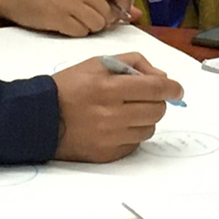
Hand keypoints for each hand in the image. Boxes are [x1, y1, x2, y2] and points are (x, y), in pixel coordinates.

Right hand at [0, 0, 141, 36]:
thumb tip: (136, 14)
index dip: (124, 7)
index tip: (118, 14)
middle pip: (109, 14)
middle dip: (102, 21)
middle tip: (87, 17)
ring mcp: (69, 2)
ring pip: (97, 25)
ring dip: (90, 28)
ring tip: (76, 20)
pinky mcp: (59, 18)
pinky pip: (81, 32)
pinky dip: (76, 32)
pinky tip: (66, 24)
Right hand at [51, 53, 183, 162]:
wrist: (40, 117)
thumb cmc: (70, 86)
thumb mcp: (98, 63)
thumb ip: (134, 63)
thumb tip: (163, 78)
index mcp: (108, 88)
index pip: (155, 88)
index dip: (172, 88)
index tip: (177, 89)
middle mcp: (111, 115)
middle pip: (157, 110)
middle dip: (157, 101)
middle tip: (145, 97)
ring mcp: (109, 138)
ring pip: (148, 129)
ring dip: (145, 118)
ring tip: (126, 111)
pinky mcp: (106, 155)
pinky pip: (135, 144)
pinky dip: (132, 134)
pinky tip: (116, 125)